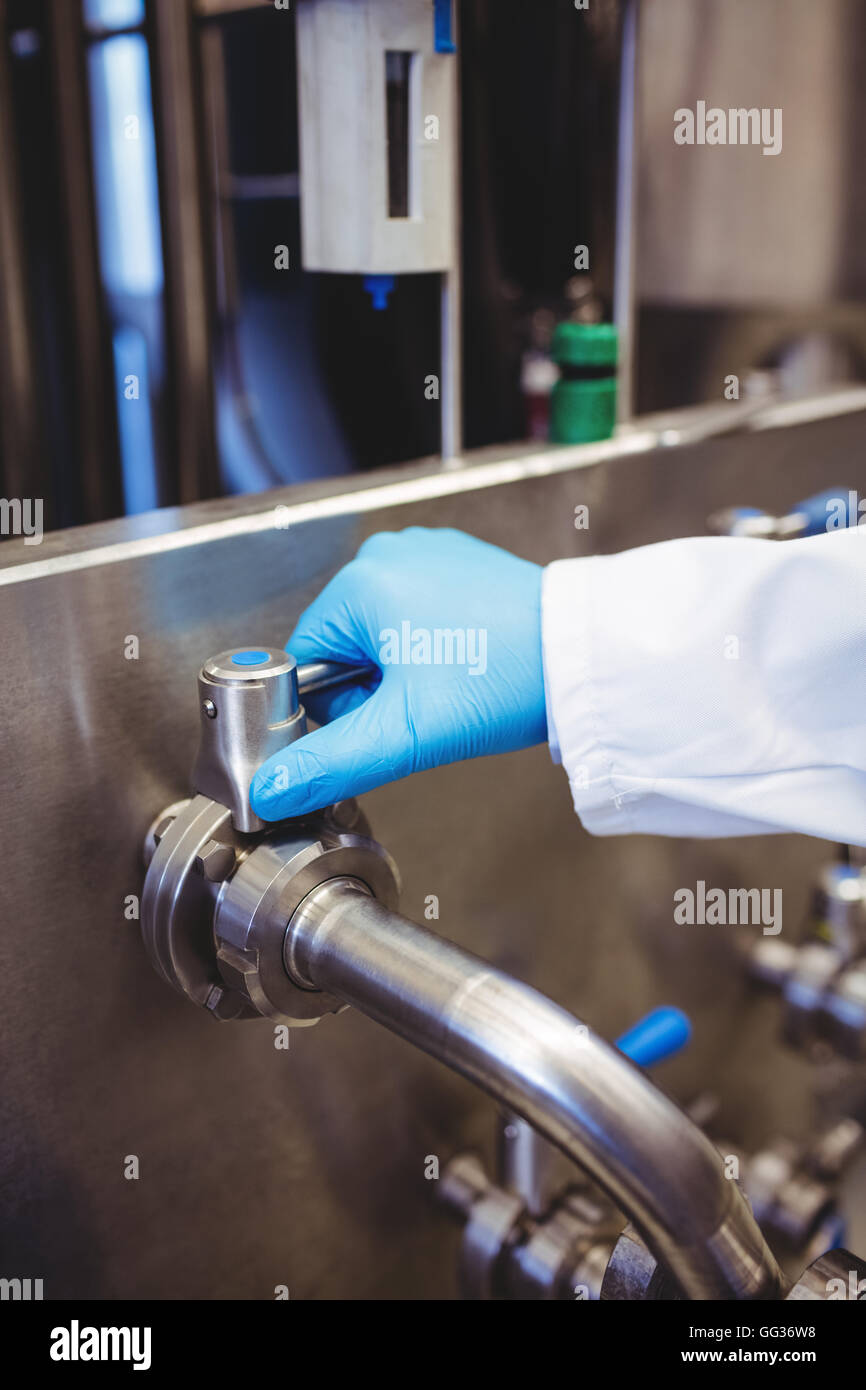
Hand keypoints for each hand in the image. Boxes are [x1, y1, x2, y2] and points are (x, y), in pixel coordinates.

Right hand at [250, 527, 545, 817]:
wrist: (586, 656)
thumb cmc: (504, 679)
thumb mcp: (406, 732)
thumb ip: (331, 762)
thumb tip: (271, 788)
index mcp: (360, 582)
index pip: (306, 660)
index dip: (336, 707)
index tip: (381, 721)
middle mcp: (388, 555)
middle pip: (345, 647)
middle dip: (375, 690)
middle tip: (427, 705)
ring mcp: (428, 553)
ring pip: (384, 635)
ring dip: (407, 672)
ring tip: (455, 683)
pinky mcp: (461, 564)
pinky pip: (421, 615)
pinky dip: (436, 647)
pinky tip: (469, 662)